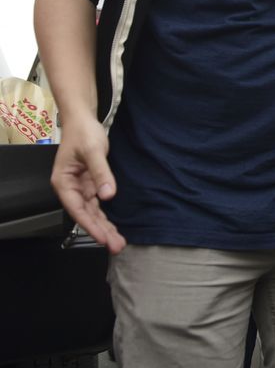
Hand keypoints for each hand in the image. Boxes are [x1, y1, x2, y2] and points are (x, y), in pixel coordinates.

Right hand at [50, 115, 126, 253]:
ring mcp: (80, 188)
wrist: (83, 121)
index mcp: (63, 182)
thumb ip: (101, 173)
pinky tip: (113, 228)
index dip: (90, 225)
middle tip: (116, 246)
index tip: (103, 238)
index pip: (77, 209)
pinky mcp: (90, 185)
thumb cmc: (83, 133)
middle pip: (86, 215)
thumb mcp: (93, 150)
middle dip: (100, 231)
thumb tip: (108, 195)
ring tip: (117, 242)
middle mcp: (70, 188)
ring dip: (104, 227)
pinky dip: (105, 216)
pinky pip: (97, 205)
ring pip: (92, 212)